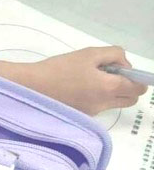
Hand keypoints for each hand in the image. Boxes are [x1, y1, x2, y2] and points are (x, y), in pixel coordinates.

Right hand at [27, 46, 146, 114]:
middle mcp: (104, 104)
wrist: (31, 87)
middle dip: (127, 87)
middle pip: (130, 99)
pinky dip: (95, 98)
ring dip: (110, 93)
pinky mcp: (80, 116)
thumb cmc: (59, 68)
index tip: (121, 69)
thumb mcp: (90, 53)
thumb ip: (114, 55)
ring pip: (113, 103)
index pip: (138, 88)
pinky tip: (77, 88)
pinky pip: (98, 106)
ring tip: (89, 80)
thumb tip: (123, 65)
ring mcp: (92, 113)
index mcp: (109, 87)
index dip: (136, 78)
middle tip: (110, 75)